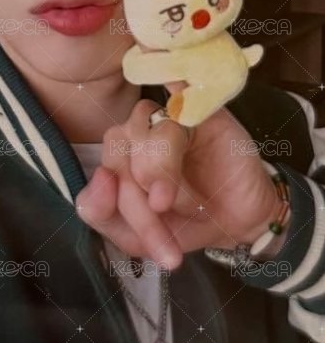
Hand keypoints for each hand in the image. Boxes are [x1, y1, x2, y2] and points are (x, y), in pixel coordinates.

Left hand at [75, 82, 282, 270]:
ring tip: (193, 205)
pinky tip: (177, 94)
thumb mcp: (135, 237)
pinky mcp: (203, 110)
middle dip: (143, 204)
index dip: (129, 213)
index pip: (105, 174)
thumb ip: (100, 212)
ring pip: (149, 135)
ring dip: (169, 178)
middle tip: (173, 235)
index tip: (162, 250)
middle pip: (121, 153)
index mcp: (118, 157)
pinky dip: (176, 92)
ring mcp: (169, 117)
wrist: (241, 223)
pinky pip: (181, 95)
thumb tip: (100, 176)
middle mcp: (137, 131)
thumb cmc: (185, 224)